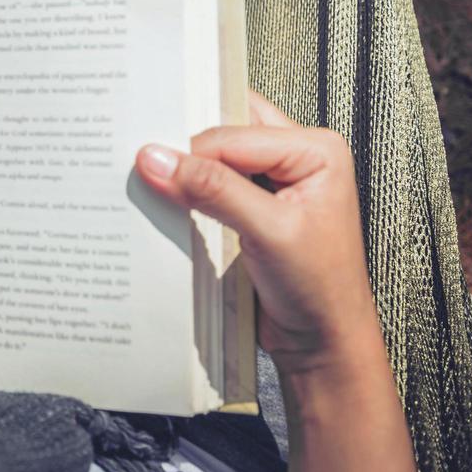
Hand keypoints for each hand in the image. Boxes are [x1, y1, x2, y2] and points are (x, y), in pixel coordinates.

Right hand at [134, 92, 379, 376]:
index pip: (234, 133)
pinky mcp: (255, 203)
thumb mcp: (268, 232)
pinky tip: (171, 200)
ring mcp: (276, 180)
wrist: (323, 342)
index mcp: (316, 148)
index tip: (152, 167)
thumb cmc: (319, 289)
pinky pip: (214, 180)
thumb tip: (156, 158)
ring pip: (217, 154)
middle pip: (226, 130)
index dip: (192, 150)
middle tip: (148, 160)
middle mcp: (297, 155)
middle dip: (188, 147)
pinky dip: (190, 189)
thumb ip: (213, 190)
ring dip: (187, 169)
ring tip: (155, 181)